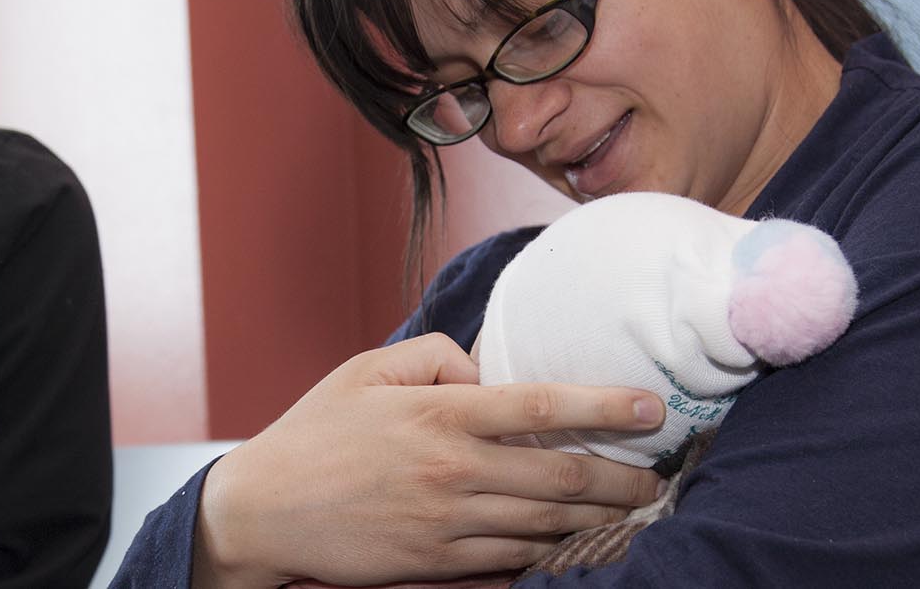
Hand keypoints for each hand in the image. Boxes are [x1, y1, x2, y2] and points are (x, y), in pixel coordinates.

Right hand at [192, 334, 664, 587]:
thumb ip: (435, 355)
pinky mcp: (436, 563)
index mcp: (438, 412)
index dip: (607, 408)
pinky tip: (571, 542)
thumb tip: (488, 372)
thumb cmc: (315, 434)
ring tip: (630, 511)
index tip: (653, 410)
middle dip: (622, 481)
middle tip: (657, 478)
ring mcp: (446, 522)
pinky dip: (549, 552)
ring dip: (597, 520)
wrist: (262, 512)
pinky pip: (512, 561)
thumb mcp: (367, 369)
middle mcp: (451, 468)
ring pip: (546, 525)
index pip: (542, 407)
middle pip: (563, 478)